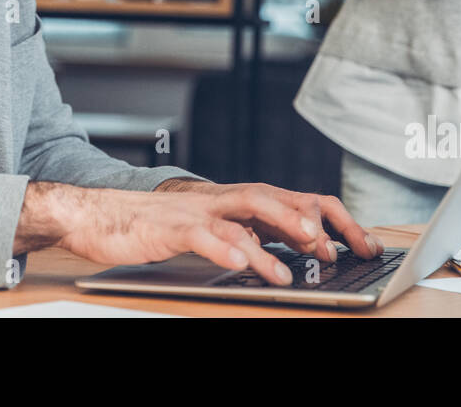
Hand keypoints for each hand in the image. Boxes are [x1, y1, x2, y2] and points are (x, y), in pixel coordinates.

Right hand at [14, 181, 381, 286]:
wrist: (97, 216)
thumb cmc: (153, 228)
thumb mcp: (210, 231)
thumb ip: (246, 236)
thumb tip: (290, 253)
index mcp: (234, 201)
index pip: (293, 200)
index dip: (330, 219)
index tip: (362, 243)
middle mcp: (222, 199)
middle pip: (279, 197)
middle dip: (316, 220)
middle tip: (344, 247)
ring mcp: (198, 210)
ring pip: (249, 208)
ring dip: (282, 226)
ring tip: (308, 250)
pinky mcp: (173, 228)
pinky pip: (207, 235)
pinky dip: (230, 248)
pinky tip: (247, 264)